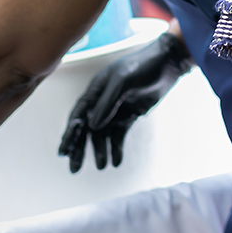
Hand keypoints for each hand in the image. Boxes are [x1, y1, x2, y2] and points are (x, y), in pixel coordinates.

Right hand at [58, 32, 193, 171]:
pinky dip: (117, 148)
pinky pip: (119, 135)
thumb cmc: (143, 66)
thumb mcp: (124, 81)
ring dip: (100, 151)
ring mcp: (116, 109)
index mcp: (96, 90)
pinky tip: (116, 162)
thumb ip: (108, 102)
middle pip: (87, 129)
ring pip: (102, 135)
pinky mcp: (129, 115)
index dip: (70, 134)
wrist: (168, 63)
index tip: (63, 152)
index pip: (78, 115)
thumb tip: (92, 126)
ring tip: (102, 166)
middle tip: (74, 169)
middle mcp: (102, 101)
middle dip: (80, 148)